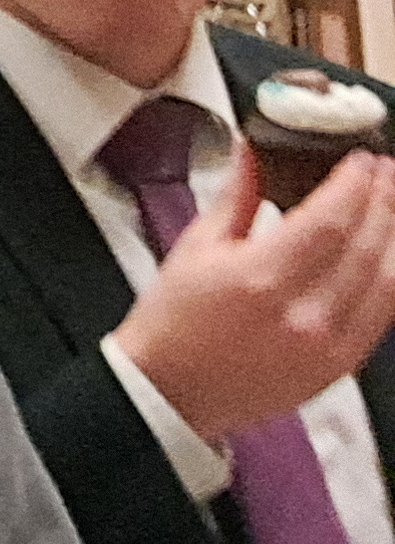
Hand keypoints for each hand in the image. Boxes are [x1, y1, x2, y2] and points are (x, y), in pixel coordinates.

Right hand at [112, 147, 394, 441]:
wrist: (171, 391)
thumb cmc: (173, 323)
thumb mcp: (194, 248)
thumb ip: (236, 196)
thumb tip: (252, 151)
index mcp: (260, 279)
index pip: (330, 220)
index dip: (353, 184)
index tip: (361, 161)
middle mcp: (303, 315)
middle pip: (368, 246)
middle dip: (383, 201)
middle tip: (385, 172)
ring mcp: (328, 345)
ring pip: (388, 281)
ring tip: (392, 205)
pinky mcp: (339, 366)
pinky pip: (383, 316)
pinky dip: (391, 278)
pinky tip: (387, 253)